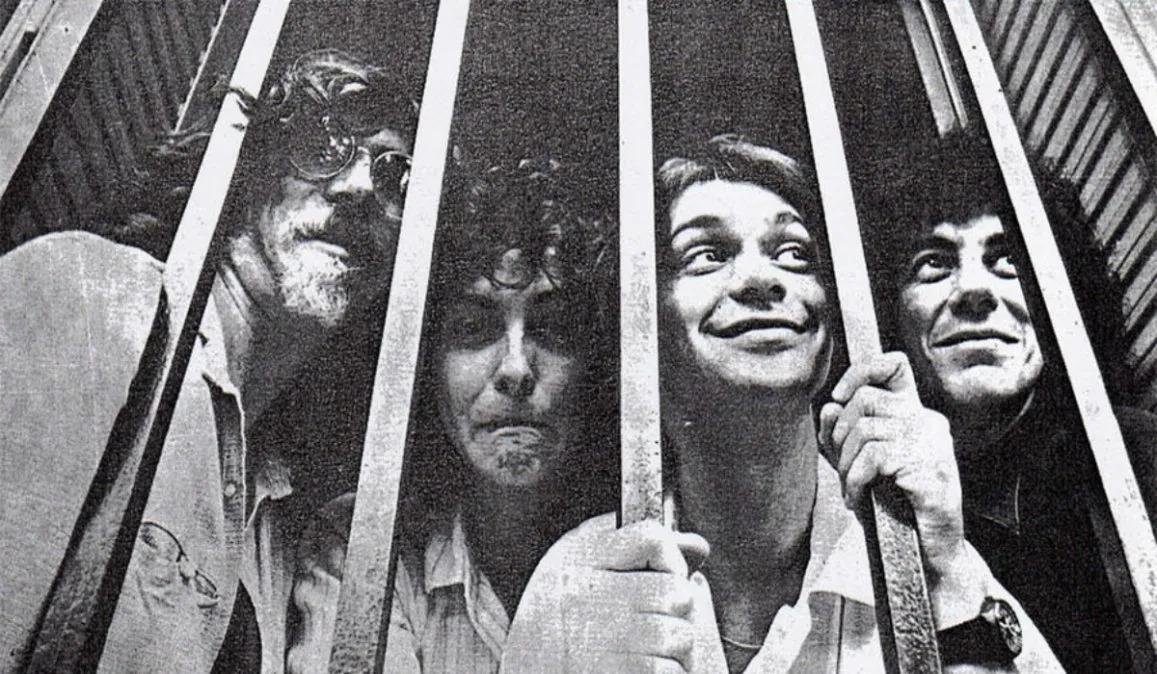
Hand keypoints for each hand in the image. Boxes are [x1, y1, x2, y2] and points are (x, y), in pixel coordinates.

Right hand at [506, 519, 708, 672]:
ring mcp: (596, 639)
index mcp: (579, 558)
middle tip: (655, 621)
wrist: (526, 670)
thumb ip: (634, 545)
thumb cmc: (558, 616)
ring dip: (675, 649)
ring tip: (648, 649)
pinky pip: (668, 672)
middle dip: (676, 612)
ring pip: (679, 637)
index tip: (663, 574)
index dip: (670, 557)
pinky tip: (642, 670)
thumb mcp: (580, 563)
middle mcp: (585, 594)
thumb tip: (698, 546)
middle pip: (676, 592)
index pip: (651, 538)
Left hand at [818, 352, 963, 576]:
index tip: (839, 398)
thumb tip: (829, 407)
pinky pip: (873, 458)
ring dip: (846, 463)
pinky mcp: (930, 468)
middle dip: (841, 435)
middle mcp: (928, 422)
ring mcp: (932, 443)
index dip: (861, 372)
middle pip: (866, 399)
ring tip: (853, 488)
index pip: (894, 365)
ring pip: (866, 429)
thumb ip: (843, 436)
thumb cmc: (895, 509)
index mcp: (915, 415)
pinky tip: (859, 499)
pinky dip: (855, 481)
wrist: (928, 553)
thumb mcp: (860, 466)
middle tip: (844, 469)